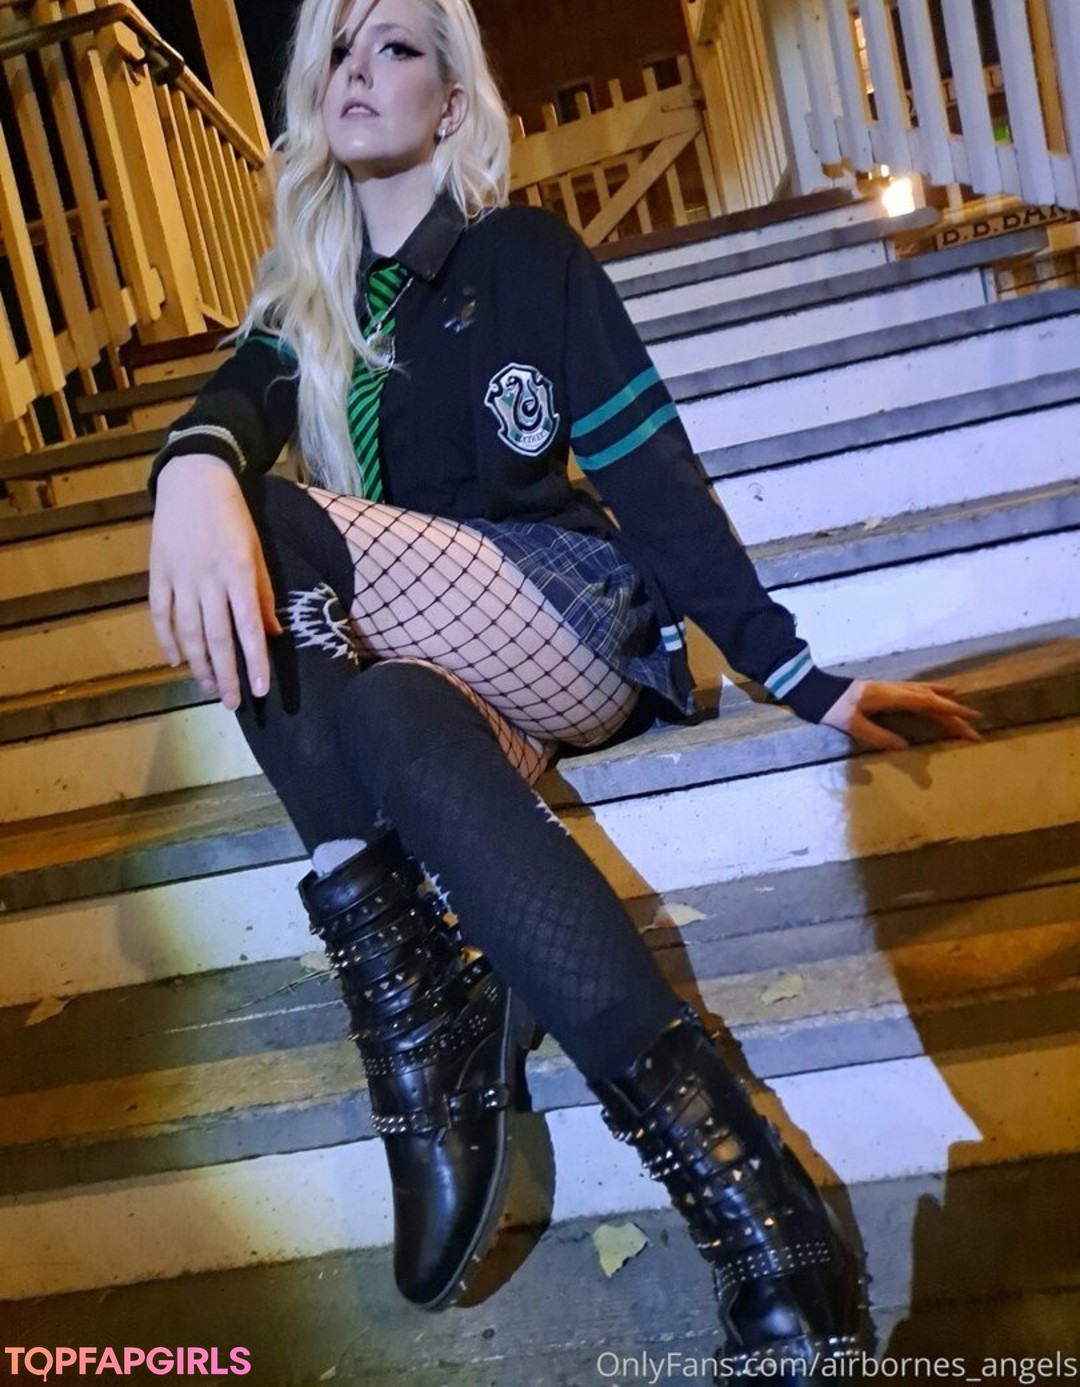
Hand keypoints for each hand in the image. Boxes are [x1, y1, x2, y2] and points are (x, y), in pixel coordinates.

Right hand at [149, 455, 281, 710]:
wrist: (193, 479)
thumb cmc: (233, 515)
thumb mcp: (256, 549)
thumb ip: (263, 593)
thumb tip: (272, 634)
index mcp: (238, 572)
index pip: (248, 627)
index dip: (254, 662)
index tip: (260, 690)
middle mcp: (208, 578)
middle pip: (216, 637)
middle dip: (225, 674)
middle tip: (232, 703)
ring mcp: (179, 577)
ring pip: (187, 632)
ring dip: (198, 665)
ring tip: (208, 688)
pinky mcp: (157, 572)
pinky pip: (160, 614)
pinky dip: (166, 640)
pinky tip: (176, 661)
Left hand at [820, 678, 983, 750]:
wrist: (813, 689)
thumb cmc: (831, 707)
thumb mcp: (853, 725)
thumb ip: (879, 735)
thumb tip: (904, 746)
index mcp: (891, 697)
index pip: (928, 705)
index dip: (951, 714)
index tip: (971, 722)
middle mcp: (894, 689)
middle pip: (931, 701)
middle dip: (953, 714)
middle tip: (973, 728)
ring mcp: (889, 687)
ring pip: (924, 693)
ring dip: (943, 701)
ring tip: (962, 705)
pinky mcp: (883, 690)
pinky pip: (913, 690)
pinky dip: (928, 692)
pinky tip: (931, 693)